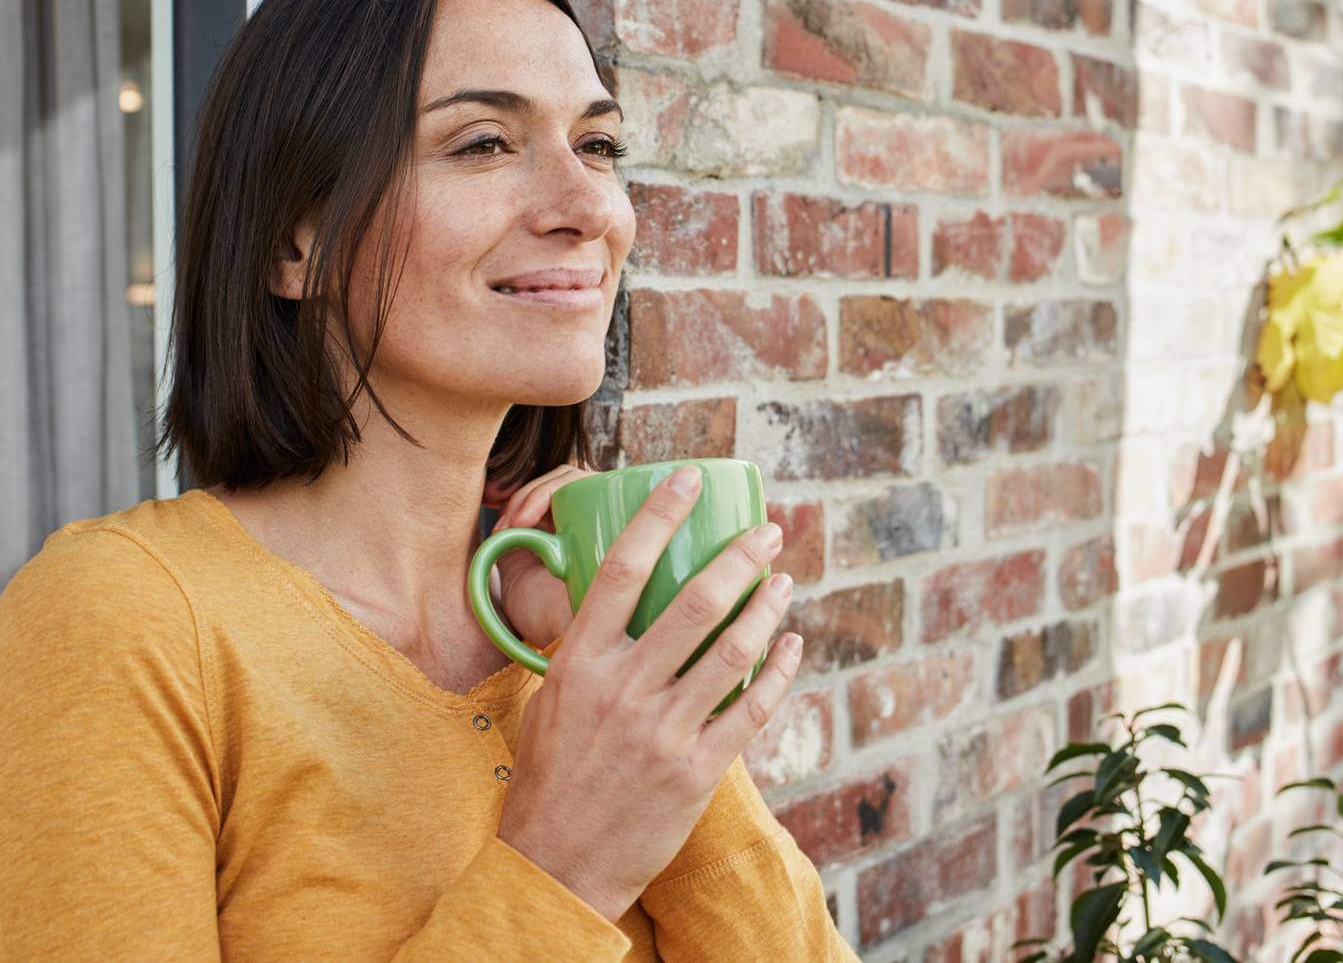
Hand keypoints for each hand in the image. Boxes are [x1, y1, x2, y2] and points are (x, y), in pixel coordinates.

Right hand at [493, 464, 802, 921]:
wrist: (557, 865)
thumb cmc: (551, 776)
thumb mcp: (552, 700)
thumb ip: (588, 650)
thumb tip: (619, 598)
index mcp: (579, 662)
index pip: (621, 568)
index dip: (659, 515)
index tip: (688, 478)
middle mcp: (622, 689)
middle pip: (693, 601)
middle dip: (740, 556)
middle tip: (767, 530)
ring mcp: (663, 730)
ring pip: (733, 649)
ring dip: (768, 606)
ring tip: (784, 580)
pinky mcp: (696, 770)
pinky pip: (750, 709)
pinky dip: (779, 672)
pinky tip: (791, 647)